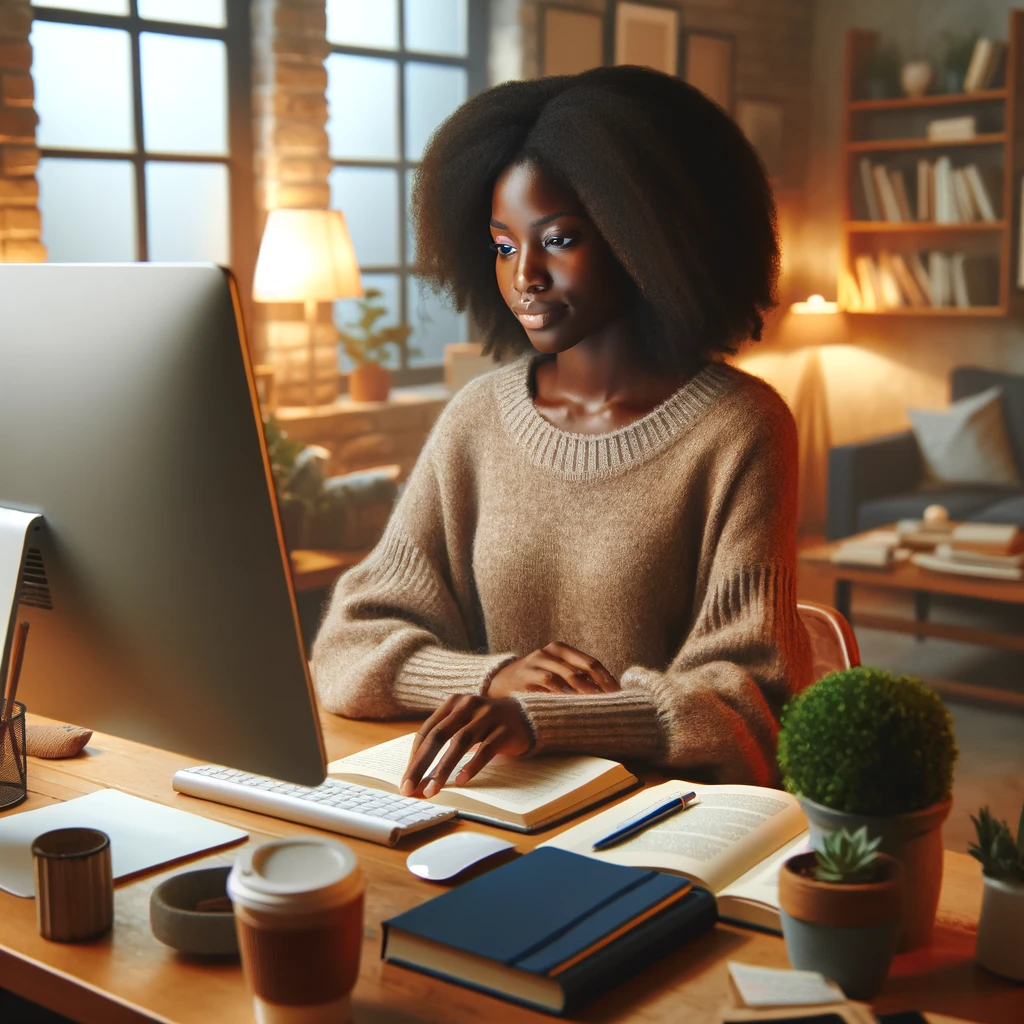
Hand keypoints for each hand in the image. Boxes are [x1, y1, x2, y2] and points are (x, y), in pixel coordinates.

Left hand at [400, 695, 531, 797]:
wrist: (524, 716)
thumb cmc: (486, 725)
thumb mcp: (463, 724)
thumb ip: (443, 742)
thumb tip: (418, 777)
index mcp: (453, 703)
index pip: (427, 730)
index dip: (415, 756)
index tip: (406, 780)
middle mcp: (468, 705)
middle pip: (439, 735)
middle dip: (421, 764)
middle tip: (410, 787)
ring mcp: (488, 716)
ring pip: (460, 742)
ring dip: (443, 768)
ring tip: (432, 789)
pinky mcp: (504, 730)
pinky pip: (486, 749)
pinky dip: (472, 765)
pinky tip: (460, 780)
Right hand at [487, 642, 618, 696]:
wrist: (499, 680)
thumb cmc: (535, 676)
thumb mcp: (555, 667)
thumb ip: (577, 673)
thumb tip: (608, 689)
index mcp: (559, 648)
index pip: (590, 662)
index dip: (606, 679)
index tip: (619, 694)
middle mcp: (547, 654)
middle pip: (580, 671)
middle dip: (598, 688)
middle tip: (611, 703)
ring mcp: (535, 666)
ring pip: (564, 680)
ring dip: (582, 695)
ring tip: (595, 707)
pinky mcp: (525, 680)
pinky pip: (547, 690)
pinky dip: (561, 699)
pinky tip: (572, 709)